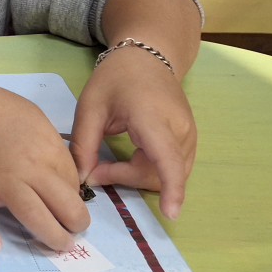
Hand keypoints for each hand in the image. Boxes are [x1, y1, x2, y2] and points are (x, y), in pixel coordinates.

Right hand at [0, 78, 89, 253]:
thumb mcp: (34, 118)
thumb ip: (50, 146)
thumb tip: (61, 176)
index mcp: (47, 148)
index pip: (73, 184)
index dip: (74, 197)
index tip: (66, 202)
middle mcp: (29, 167)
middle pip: (65, 204)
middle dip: (76, 223)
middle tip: (73, 231)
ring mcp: (1, 179)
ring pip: (34, 215)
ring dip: (51, 235)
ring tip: (58, 245)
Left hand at [69, 45, 196, 218]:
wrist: (148, 57)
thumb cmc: (117, 78)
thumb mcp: (90, 106)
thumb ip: (84, 144)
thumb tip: (82, 180)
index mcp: (154, 119)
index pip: (167, 159)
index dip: (171, 189)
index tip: (171, 214)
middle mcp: (180, 131)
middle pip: (159, 174)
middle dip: (126, 178)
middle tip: (95, 169)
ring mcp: (189, 137)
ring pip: (166, 175)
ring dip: (136, 177)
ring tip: (109, 164)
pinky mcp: (189, 141)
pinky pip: (171, 168)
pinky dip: (149, 172)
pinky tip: (128, 160)